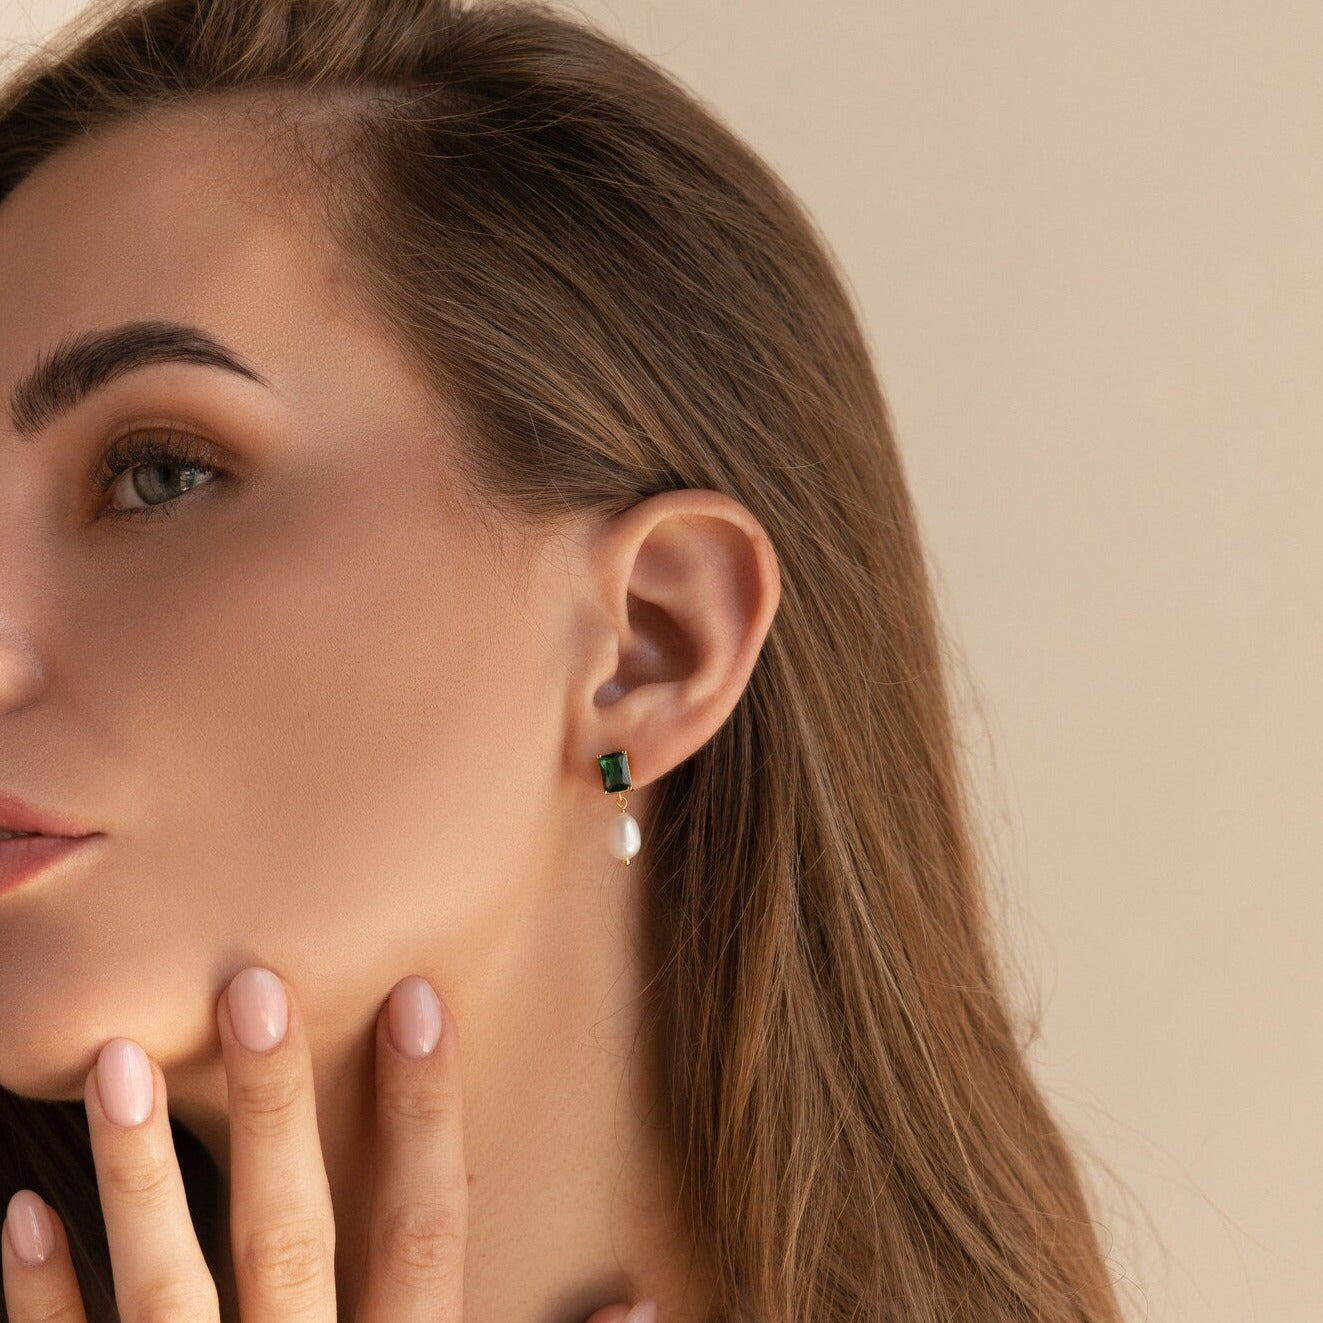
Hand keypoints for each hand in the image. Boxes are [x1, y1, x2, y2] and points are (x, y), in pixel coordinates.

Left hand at [2, 967, 657, 1322]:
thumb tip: (646, 1302)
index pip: (426, 1228)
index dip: (426, 1115)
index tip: (417, 1001)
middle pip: (289, 1235)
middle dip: (273, 1111)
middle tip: (251, 989)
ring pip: (167, 1290)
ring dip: (139, 1177)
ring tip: (115, 1061)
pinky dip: (41, 1300)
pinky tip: (17, 1212)